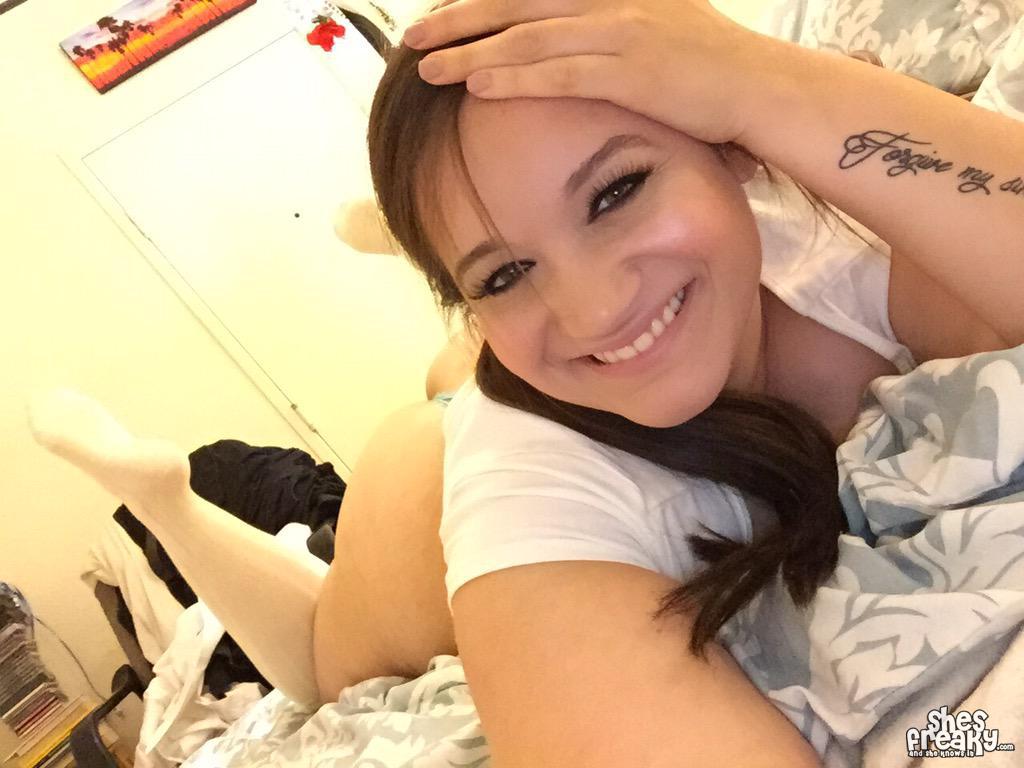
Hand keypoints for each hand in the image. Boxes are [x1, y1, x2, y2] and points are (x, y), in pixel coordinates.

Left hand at [402, 0, 781, 144]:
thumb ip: (617, 22)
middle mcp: (610, 0)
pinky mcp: (629, 70)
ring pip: (527, 39)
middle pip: (516, 3)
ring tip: (426, 68)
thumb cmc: (712, 66)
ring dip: (471, 53)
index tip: (443, 15)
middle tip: (412, 37)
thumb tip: (584, 37)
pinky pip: (557, 74)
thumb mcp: (662, 23)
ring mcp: (619, 32)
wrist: (760, 86)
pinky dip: (513, 79)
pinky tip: (477, 86)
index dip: (482, 2)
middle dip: (458, 19)